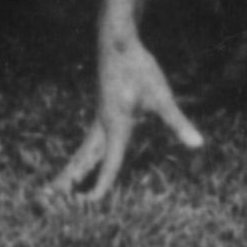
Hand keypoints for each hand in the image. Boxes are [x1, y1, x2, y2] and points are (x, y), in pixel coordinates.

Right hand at [49, 36, 205, 199]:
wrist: (118, 42)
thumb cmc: (139, 68)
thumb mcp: (162, 97)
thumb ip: (177, 123)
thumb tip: (198, 144)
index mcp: (115, 127)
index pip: (109, 164)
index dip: (101, 186)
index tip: (90, 205)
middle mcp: (102, 126)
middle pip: (84, 161)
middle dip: (70, 181)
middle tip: (49, 199)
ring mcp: (99, 119)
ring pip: (83, 151)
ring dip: (73, 170)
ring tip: (59, 187)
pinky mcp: (101, 111)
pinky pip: (89, 142)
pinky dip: (83, 156)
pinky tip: (85, 160)